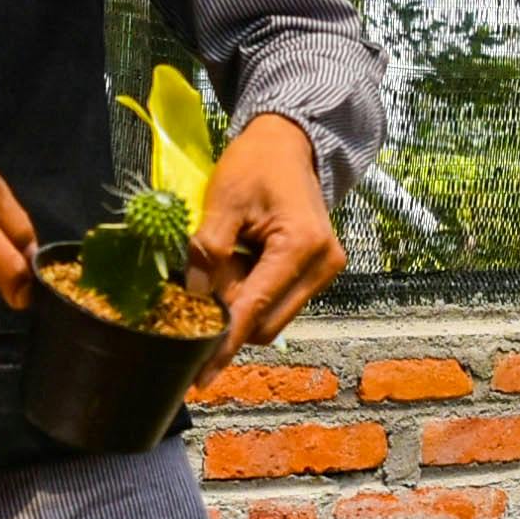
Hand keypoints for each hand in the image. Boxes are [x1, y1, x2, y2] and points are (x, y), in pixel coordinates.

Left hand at [190, 113, 343, 376]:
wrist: (288, 144)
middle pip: (268, 322)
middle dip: (231, 316)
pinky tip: (241, 263)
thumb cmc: (255, 165)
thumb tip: (195, 296)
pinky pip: (280, 302)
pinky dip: (254, 293)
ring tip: (225, 262)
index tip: (202, 374)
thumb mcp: (223, 200)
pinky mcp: (318, 273)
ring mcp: (325, 272)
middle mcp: (323, 266)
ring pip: (274, 316)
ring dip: (242, 304)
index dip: (226, 342)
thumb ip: (208, 250)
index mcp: (302, 246)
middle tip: (202, 282)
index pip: (256, 308)